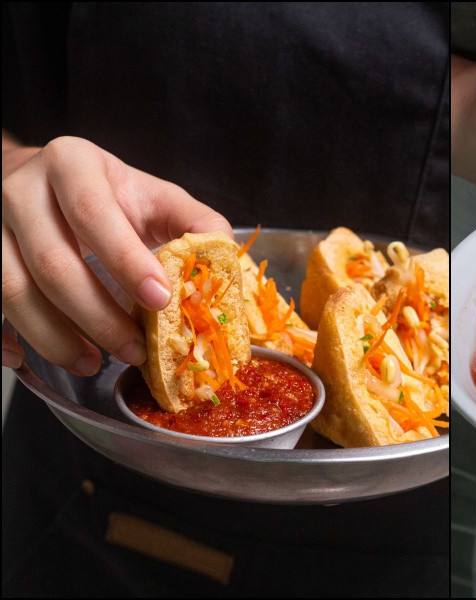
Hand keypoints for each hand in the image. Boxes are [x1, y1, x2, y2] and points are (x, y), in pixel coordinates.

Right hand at [2, 135, 231, 374]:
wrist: (36, 179)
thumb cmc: (106, 194)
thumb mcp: (155, 196)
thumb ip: (196, 224)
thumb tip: (223, 259)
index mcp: (72, 164)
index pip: (94, 214)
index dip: (126, 261)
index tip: (160, 300)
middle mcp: (20, 189)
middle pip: (52, 264)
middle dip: (98, 317)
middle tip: (133, 350)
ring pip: (11, 291)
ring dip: (55, 338)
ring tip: (93, 362)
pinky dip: (6, 340)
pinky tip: (29, 360)